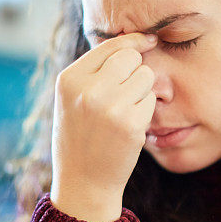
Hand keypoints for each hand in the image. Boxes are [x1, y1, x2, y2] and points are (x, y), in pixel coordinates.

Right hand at [50, 32, 157, 219]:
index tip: (148, 39)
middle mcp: (88, 90)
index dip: (134, 40)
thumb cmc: (80, 137)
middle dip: (136, 69)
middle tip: (126, 91)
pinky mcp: (131, 125)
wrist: (83, 182)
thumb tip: (132, 41)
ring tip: (124, 111)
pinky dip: (146, 111)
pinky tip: (130, 126)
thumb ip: (94, 71)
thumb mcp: (72, 100)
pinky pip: (151, 101)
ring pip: (146, 77)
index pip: (111, 46)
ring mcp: (111, 107)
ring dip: (142, 91)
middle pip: (132, 58)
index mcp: (69, 80)